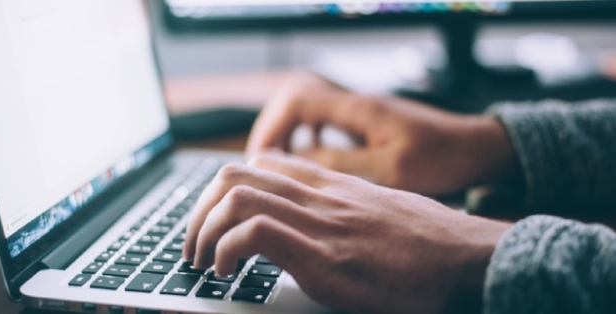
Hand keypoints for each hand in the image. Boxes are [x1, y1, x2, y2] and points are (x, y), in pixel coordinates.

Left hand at [183, 152, 511, 313]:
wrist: (469, 260)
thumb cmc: (431, 242)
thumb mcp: (382, 211)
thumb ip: (345, 209)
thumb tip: (324, 225)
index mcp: (332, 185)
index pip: (262, 163)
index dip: (226, 188)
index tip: (217, 218)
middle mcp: (319, 196)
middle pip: (235, 174)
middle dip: (200, 210)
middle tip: (194, 243)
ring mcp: (320, 223)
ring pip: (235, 197)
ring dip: (203, 230)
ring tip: (201, 261)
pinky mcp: (323, 256)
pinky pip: (254, 233)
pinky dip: (226, 250)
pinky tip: (226, 272)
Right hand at [246, 72, 518, 194]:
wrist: (477, 148)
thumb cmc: (443, 157)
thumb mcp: (392, 169)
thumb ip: (343, 164)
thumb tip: (298, 164)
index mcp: (359, 109)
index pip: (297, 101)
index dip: (271, 127)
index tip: (261, 158)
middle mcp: (355, 104)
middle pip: (294, 102)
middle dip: (272, 131)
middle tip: (262, 165)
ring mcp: (361, 112)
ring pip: (307, 112)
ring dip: (288, 135)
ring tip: (279, 166)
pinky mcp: (367, 124)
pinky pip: (324, 123)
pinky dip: (308, 139)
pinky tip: (309, 162)